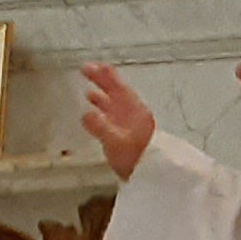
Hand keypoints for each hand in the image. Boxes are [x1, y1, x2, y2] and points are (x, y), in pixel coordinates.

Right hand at [81, 65, 157, 179]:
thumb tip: (86, 113)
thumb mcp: (116, 142)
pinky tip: (95, 116)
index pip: (117, 86)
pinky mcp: (125, 135)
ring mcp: (129, 124)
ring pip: (114, 103)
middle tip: (86, 69)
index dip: (104, 74)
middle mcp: (132, 113)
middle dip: (101, 80)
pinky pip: (112, 117)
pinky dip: (102, 111)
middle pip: (116, 91)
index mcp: (132, 110)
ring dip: (102, 96)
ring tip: (89, 91)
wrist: (155, 174)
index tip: (91, 65)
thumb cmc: (138, 158)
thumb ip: (101, 127)